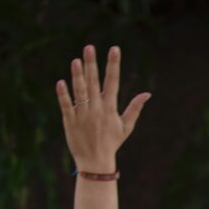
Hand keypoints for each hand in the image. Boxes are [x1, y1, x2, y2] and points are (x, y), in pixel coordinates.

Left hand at [55, 45, 151, 173]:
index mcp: (110, 108)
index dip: (113, 65)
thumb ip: (135, 108)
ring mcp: (83, 115)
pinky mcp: (70, 121)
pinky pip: (66, 105)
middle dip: (92, 64)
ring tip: (76, 60)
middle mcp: (97, 109)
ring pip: (80, 92)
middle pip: (94, 82)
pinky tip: (61, 82)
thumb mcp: (126, 126)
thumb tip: (147, 94)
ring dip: (77, 76)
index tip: (114, 49)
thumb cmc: (111, 142)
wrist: (96, 161)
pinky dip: (63, 95)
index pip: (113, 82)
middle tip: (89, 47)